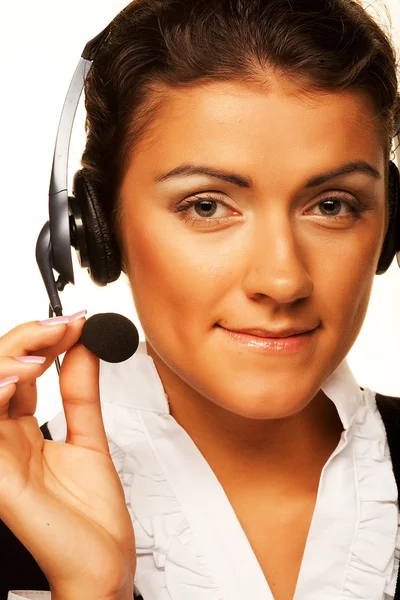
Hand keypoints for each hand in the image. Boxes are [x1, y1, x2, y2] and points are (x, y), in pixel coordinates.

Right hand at [0, 314, 134, 599]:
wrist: (103, 564)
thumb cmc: (92, 517)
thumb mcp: (90, 439)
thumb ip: (82, 395)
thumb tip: (85, 349)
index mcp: (23, 430)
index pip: (18, 371)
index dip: (43, 340)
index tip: (76, 322)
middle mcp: (6, 440)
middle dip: (26, 339)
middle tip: (62, 325)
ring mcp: (0, 458)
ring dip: (9, 361)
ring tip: (45, 347)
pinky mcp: (1, 480)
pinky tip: (19, 381)